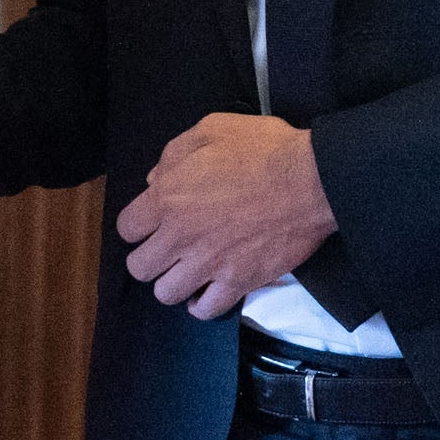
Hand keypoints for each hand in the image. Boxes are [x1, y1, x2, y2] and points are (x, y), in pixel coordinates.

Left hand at [117, 113, 335, 319]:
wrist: (313, 179)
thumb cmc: (264, 150)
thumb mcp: (211, 129)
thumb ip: (173, 154)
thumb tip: (155, 179)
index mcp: (168, 198)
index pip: (127, 228)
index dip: (138, 226)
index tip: (151, 224)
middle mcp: (181, 236)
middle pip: (140, 267)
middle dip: (150, 257)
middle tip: (170, 249)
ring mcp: (209, 263)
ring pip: (166, 293)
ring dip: (174, 282)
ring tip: (189, 270)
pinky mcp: (238, 281)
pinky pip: (206, 310)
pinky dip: (203, 304)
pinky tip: (209, 289)